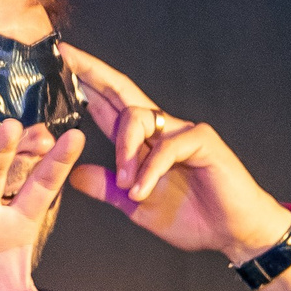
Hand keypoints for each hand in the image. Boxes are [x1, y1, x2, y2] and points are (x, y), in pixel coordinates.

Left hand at [61, 42, 290, 279]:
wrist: (232, 233)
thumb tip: (74, 176)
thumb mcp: (137, 207)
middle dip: (93, 74)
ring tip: (129, 187)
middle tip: (65, 57)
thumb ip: (109, 188)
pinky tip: (143, 192)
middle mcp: (161, 128)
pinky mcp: (202, 141)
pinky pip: (166, 148)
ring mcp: (182, 131)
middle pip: (122, 93)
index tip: (58, 66)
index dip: (85, 87)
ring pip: (140, 120)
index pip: (109, 107)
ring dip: (125, 153)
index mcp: (143, 142)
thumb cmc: (192, 217)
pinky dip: (151, 170)